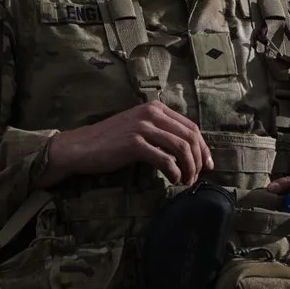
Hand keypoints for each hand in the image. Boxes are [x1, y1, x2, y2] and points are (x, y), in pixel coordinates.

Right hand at [40, 102, 212, 188]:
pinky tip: (173, 180)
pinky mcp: (135, 144)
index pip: (190, 126)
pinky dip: (174, 172)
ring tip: (186, 181)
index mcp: (155, 107)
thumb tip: (188, 150)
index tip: (207, 164)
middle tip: (197, 176)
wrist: (82, 147)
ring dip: (189, 168)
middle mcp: (151, 113)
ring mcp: (142, 127)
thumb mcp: (139, 128)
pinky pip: (165, 160)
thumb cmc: (111, 141)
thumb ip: (161, 132)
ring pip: (181, 148)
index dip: (203, 147)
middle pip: (190, 137)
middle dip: (199, 159)